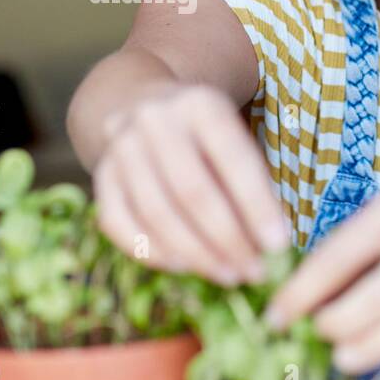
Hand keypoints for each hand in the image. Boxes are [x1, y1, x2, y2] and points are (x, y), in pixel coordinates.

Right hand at [92, 82, 290, 284]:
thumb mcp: (236, 140)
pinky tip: (183, 267)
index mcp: (199, 104)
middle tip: (254, 271)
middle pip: (191, 191)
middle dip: (227, 239)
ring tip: (228, 274)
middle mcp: (154, 120)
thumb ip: (253, 184)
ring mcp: (121, 147)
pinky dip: (152, 251)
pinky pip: (119, 223)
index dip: (257, 205)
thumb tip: (270, 245)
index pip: (232, 159)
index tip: (279, 245)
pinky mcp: (101, 175)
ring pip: (156, 212)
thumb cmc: (206, 136)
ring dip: (196, 254)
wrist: (143, 104)